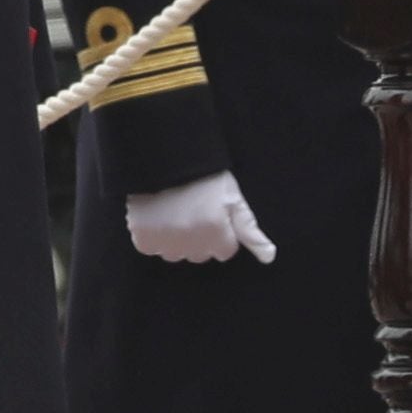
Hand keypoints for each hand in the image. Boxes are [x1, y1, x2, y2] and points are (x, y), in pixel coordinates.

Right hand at [124, 173, 278, 265]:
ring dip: (173, 238)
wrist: (162, 155)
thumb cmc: (203, 175)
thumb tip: (268, 257)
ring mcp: (166, 241)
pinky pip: (150, 248)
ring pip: (175, 253)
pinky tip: (155, 216)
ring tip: (172, 212)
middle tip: (190, 210)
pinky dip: (150, 236)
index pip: (224, 251)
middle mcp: (192, 242)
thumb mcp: (232, 198)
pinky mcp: (143, 238)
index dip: (219, 231)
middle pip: (200, 254)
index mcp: (216, 232)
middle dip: (197, 237)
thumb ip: (249, 230)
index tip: (210, 213)